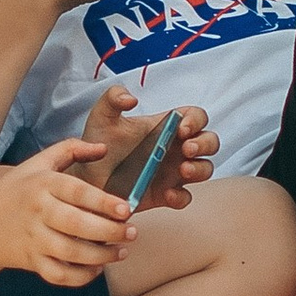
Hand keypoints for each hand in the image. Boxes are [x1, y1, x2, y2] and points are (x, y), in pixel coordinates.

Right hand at [0, 141, 134, 285]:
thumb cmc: (16, 191)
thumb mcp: (38, 163)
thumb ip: (71, 149)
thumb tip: (104, 147)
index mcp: (42, 184)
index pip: (77, 192)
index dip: (104, 202)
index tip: (127, 209)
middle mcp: (38, 211)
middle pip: (77, 224)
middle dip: (109, 231)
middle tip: (132, 233)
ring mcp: (34, 238)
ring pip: (71, 251)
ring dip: (102, 255)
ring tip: (122, 252)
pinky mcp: (32, 261)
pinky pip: (59, 274)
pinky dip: (80, 276)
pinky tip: (97, 268)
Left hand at [86, 91, 213, 209]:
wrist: (86, 175)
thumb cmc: (98, 143)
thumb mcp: (102, 116)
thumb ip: (113, 97)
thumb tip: (132, 99)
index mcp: (166, 126)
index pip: (195, 117)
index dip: (195, 120)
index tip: (181, 127)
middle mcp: (176, 148)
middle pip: (209, 142)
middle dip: (204, 144)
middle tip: (186, 149)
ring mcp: (173, 173)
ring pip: (204, 169)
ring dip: (200, 169)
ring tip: (183, 170)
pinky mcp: (165, 195)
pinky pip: (184, 197)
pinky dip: (181, 196)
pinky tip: (167, 194)